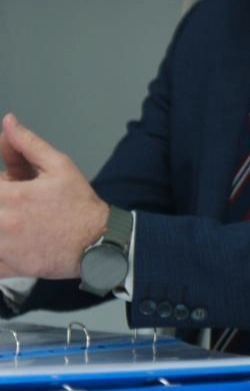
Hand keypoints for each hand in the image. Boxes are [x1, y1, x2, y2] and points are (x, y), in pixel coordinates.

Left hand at [0, 114, 108, 278]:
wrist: (99, 243)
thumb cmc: (81, 206)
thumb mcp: (60, 166)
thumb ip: (28, 143)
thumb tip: (9, 122)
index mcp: (12, 196)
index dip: (3, 181)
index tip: (12, 183)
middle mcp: (4, 223)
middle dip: (2, 199)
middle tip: (18, 200)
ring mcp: (5, 248)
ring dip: (2, 222)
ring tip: (20, 220)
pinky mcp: (9, 267)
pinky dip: (3, 251)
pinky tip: (18, 240)